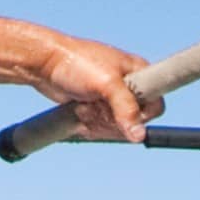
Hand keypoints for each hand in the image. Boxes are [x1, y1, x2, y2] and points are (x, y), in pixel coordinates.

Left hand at [27, 30, 165, 143]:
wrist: (44, 64)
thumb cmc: (77, 64)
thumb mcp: (107, 84)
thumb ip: (127, 109)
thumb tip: (139, 136)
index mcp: (139, 71)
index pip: (155, 105)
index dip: (140, 115)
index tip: (118, 110)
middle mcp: (129, 85)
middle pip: (135, 122)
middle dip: (112, 119)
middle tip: (95, 105)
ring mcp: (112, 97)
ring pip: (117, 127)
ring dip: (99, 122)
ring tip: (84, 106)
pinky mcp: (97, 106)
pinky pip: (102, 127)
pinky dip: (90, 124)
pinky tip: (79, 110)